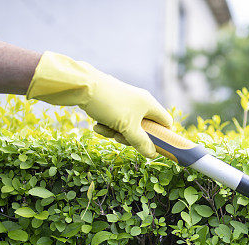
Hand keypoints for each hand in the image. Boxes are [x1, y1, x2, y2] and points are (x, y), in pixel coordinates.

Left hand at [26, 51, 172, 156]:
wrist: (82, 86)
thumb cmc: (110, 104)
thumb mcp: (127, 127)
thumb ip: (141, 142)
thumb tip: (153, 155)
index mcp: (149, 104)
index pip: (165, 122)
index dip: (161, 136)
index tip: (151, 145)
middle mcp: (140, 102)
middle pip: (144, 128)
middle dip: (131, 137)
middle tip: (120, 138)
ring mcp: (126, 102)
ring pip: (128, 126)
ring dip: (116, 132)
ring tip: (104, 129)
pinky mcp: (113, 103)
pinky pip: (116, 120)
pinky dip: (108, 125)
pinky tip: (97, 125)